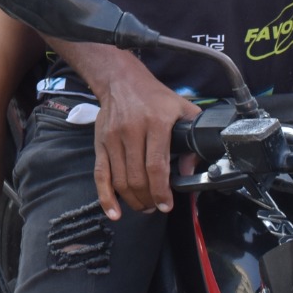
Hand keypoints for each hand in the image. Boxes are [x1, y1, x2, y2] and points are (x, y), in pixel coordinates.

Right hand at [90, 64, 201, 220]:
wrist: (121, 81)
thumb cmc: (155, 97)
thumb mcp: (182, 110)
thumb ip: (192, 139)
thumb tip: (189, 171)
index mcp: (155, 123)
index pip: (156, 166)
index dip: (161, 190)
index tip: (167, 204)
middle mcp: (131, 131)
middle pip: (137, 177)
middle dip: (148, 199)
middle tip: (156, 206)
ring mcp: (113, 138)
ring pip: (120, 180)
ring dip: (133, 200)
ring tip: (144, 206)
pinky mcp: (100, 143)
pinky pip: (100, 174)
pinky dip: (106, 197)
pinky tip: (114, 212)